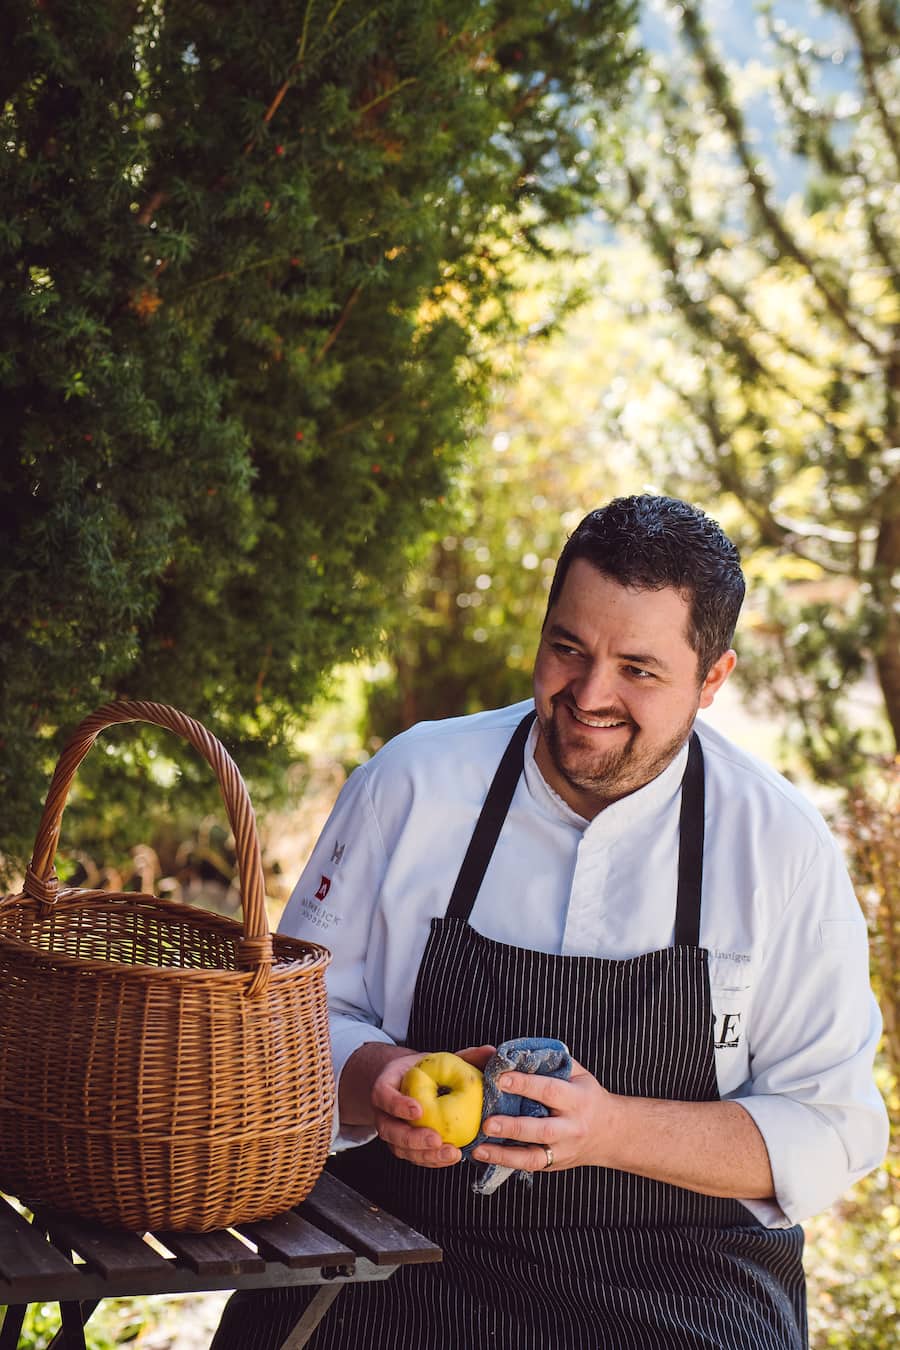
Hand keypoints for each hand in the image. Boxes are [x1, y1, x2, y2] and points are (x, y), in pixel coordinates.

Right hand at [373, 1044, 495, 1168]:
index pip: (384, 1096)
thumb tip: (491, 1051)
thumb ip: (463, 1056)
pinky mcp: (405, 1147)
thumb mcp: (435, 1059)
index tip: (418, 1109)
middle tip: (436, 1140)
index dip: (398, 1105)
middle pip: (391, 1130)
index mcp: (385, 1086)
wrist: (405, 1083)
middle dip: (413, 1139)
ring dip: (426, 1155)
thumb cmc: (421, 1070)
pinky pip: (416, 1157)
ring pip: (402, 1149)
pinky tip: (452, 1157)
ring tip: (451, 1153)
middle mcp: (384, 1113)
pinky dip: (433, 1160)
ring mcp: (393, 1133)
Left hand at [471, 1057, 614, 1172]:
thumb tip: (511, 1053)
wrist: (611, 1133)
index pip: (550, 1090)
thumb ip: (549, 1062)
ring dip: (504, 1154)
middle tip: (487, 1122)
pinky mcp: (554, 1164)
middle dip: (513, 1126)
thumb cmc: (587, 1096)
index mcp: (578, 1098)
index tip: (501, 1078)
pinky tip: (485, 1154)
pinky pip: (529, 1165)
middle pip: (542, 1129)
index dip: (525, 1084)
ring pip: (534, 1156)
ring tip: (479, 1149)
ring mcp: (563, 1150)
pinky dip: (506, 1162)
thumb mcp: (577, 1074)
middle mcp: (572, 1127)